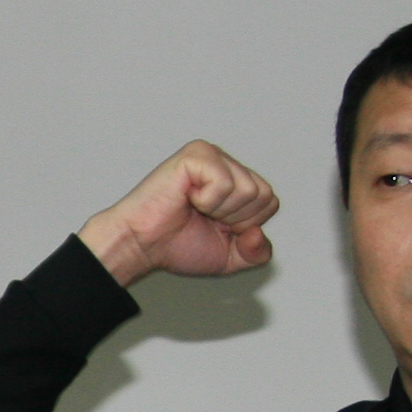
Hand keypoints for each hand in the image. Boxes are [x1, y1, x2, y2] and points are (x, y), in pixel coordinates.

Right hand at [76, 140, 278, 285]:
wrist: (141, 246)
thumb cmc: (176, 246)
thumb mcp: (230, 258)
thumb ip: (257, 253)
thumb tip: (258, 232)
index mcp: (236, 181)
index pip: (269, 202)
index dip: (246, 225)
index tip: (215, 226)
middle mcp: (226, 163)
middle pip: (263, 194)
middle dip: (235, 218)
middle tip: (203, 217)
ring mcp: (212, 155)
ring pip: (248, 189)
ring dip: (219, 210)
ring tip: (194, 207)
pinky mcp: (196, 154)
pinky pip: (225, 183)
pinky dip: (206, 201)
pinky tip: (187, 198)